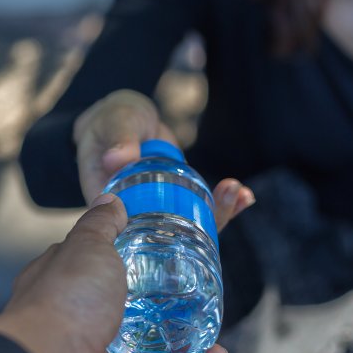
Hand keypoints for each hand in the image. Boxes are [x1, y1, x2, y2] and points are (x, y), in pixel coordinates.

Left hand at [0, 195, 236, 352]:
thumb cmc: (65, 300)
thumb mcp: (86, 245)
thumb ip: (102, 223)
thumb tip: (112, 200)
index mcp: (83, 289)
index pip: (129, 272)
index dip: (163, 263)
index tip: (196, 255)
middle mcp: (96, 327)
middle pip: (155, 314)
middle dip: (189, 312)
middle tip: (214, 301)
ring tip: (216, 350)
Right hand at [72, 89, 254, 225]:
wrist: (123, 119)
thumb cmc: (110, 122)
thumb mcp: (113, 124)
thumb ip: (118, 139)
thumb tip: (116, 159)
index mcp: (108, 205)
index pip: (130, 229)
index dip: (159, 233)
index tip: (187, 226)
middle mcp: (132, 214)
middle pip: (165, 234)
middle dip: (202, 226)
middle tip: (227, 201)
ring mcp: (155, 208)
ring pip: (185, 224)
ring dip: (217, 212)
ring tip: (240, 194)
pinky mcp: (173, 199)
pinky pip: (196, 207)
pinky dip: (219, 203)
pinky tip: (245, 196)